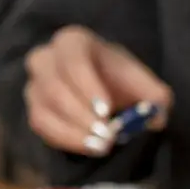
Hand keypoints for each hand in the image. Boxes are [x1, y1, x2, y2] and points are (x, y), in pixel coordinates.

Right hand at [24, 26, 172, 155]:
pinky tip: (90, 147)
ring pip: (44, 108)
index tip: (107, 110)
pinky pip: (40, 126)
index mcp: (73, 41)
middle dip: (82, 114)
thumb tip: (156, 117)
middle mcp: (46, 58)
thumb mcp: (143, 82)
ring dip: (74, 130)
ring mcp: (35, 85)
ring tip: (102, 145)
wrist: (101, 88)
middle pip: (54, 85)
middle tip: (108, 135)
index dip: (87, 85)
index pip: (73, 58)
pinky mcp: (33, 109)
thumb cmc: (119, 80)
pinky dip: (65, 139)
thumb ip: (155, 96)